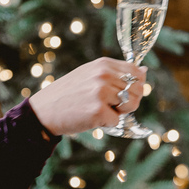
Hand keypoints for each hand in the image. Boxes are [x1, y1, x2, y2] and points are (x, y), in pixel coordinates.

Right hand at [28, 57, 145, 135]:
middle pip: (138, 91)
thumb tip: (145, 71)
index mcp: (104, 64)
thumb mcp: (91, 75)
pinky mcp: (97, 110)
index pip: (137, 73)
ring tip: (98, 110)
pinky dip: (107, 124)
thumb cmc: (69, 94)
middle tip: (110, 106)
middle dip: (130, 102)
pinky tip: (90, 118)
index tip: (125, 94)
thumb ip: (116, 73)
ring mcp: (101, 92)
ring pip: (131, 106)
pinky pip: (117, 121)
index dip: (137, 86)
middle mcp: (104, 75)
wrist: (44, 111)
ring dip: (119, 113)